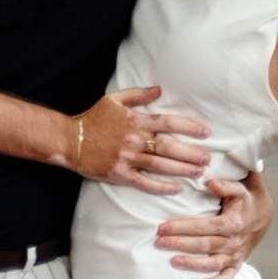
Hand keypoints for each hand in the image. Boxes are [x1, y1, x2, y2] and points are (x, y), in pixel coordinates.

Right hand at [76, 89, 213, 189]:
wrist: (68, 140)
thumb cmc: (93, 118)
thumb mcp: (114, 99)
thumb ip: (138, 94)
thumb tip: (159, 89)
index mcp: (134, 120)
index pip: (168, 122)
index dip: (189, 127)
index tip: (206, 132)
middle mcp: (133, 139)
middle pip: (168, 146)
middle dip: (191, 153)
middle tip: (209, 158)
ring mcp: (127, 158)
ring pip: (160, 165)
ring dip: (182, 169)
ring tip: (199, 172)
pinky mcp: (119, 174)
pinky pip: (144, 182)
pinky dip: (161, 187)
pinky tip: (176, 189)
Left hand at [162, 170, 260, 278]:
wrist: (262, 217)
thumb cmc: (245, 200)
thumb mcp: (239, 189)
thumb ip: (227, 185)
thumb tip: (211, 183)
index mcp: (233, 222)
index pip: (204, 226)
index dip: (183, 227)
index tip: (162, 227)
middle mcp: (234, 241)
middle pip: (204, 245)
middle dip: (180, 244)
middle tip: (159, 243)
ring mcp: (235, 255)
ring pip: (212, 263)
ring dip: (192, 263)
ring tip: (172, 262)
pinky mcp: (236, 265)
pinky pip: (226, 278)